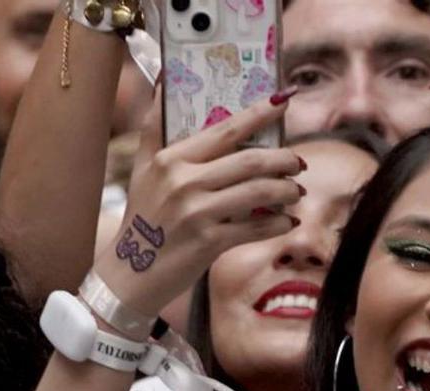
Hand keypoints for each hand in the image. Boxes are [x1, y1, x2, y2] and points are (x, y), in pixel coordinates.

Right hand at [92, 88, 305, 320]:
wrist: (130, 274)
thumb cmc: (144, 217)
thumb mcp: (144, 169)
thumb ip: (156, 126)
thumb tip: (164, 77)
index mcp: (170, 159)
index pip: (224, 129)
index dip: (259, 113)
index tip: (284, 100)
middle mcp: (183, 182)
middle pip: (250, 161)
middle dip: (284, 159)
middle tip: (299, 161)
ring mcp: (196, 212)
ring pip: (259, 192)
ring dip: (287, 190)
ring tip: (296, 191)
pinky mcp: (209, 242)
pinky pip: (256, 227)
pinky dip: (278, 222)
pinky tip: (287, 220)